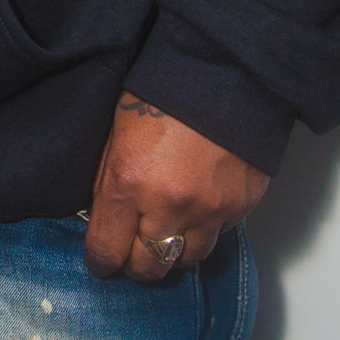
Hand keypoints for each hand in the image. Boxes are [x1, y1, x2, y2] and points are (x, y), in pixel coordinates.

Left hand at [84, 93, 268, 283]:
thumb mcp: (116, 134)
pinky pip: (217, 237)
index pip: (106, 250)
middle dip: (135, 264)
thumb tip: (102, 219)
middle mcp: (167, 205)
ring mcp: (208, 210)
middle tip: (132, 249)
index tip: (101, 259)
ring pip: (185, 260)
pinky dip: (203, 230)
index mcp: (127, 181)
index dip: (100, 261)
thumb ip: (109, 182)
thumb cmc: (161, 93)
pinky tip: (195, 209)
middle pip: (147, 268)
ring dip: (172, 252)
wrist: (219, 72)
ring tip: (165, 231)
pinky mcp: (238, 208)